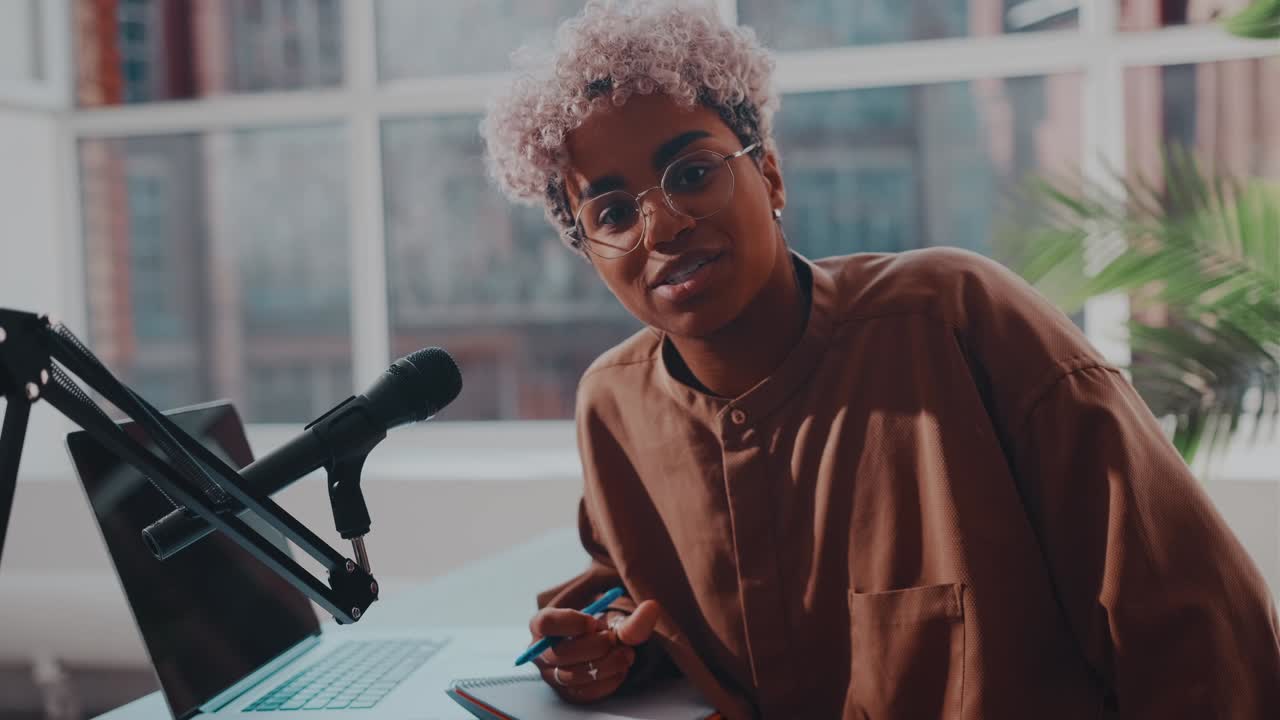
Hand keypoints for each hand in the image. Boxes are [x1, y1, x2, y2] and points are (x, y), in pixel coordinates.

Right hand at [528, 599, 661, 702]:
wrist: (600, 648)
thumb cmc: (599, 631)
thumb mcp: (612, 620)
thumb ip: (631, 618)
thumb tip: (652, 608)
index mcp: (543, 626)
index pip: (545, 623)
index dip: (570, 622)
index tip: (593, 622)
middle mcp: (541, 653)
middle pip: (561, 653)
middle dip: (595, 647)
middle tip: (614, 640)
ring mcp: (552, 676)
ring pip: (573, 676)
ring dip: (605, 665)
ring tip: (625, 655)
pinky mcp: (568, 693)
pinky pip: (585, 692)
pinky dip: (608, 682)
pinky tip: (620, 670)